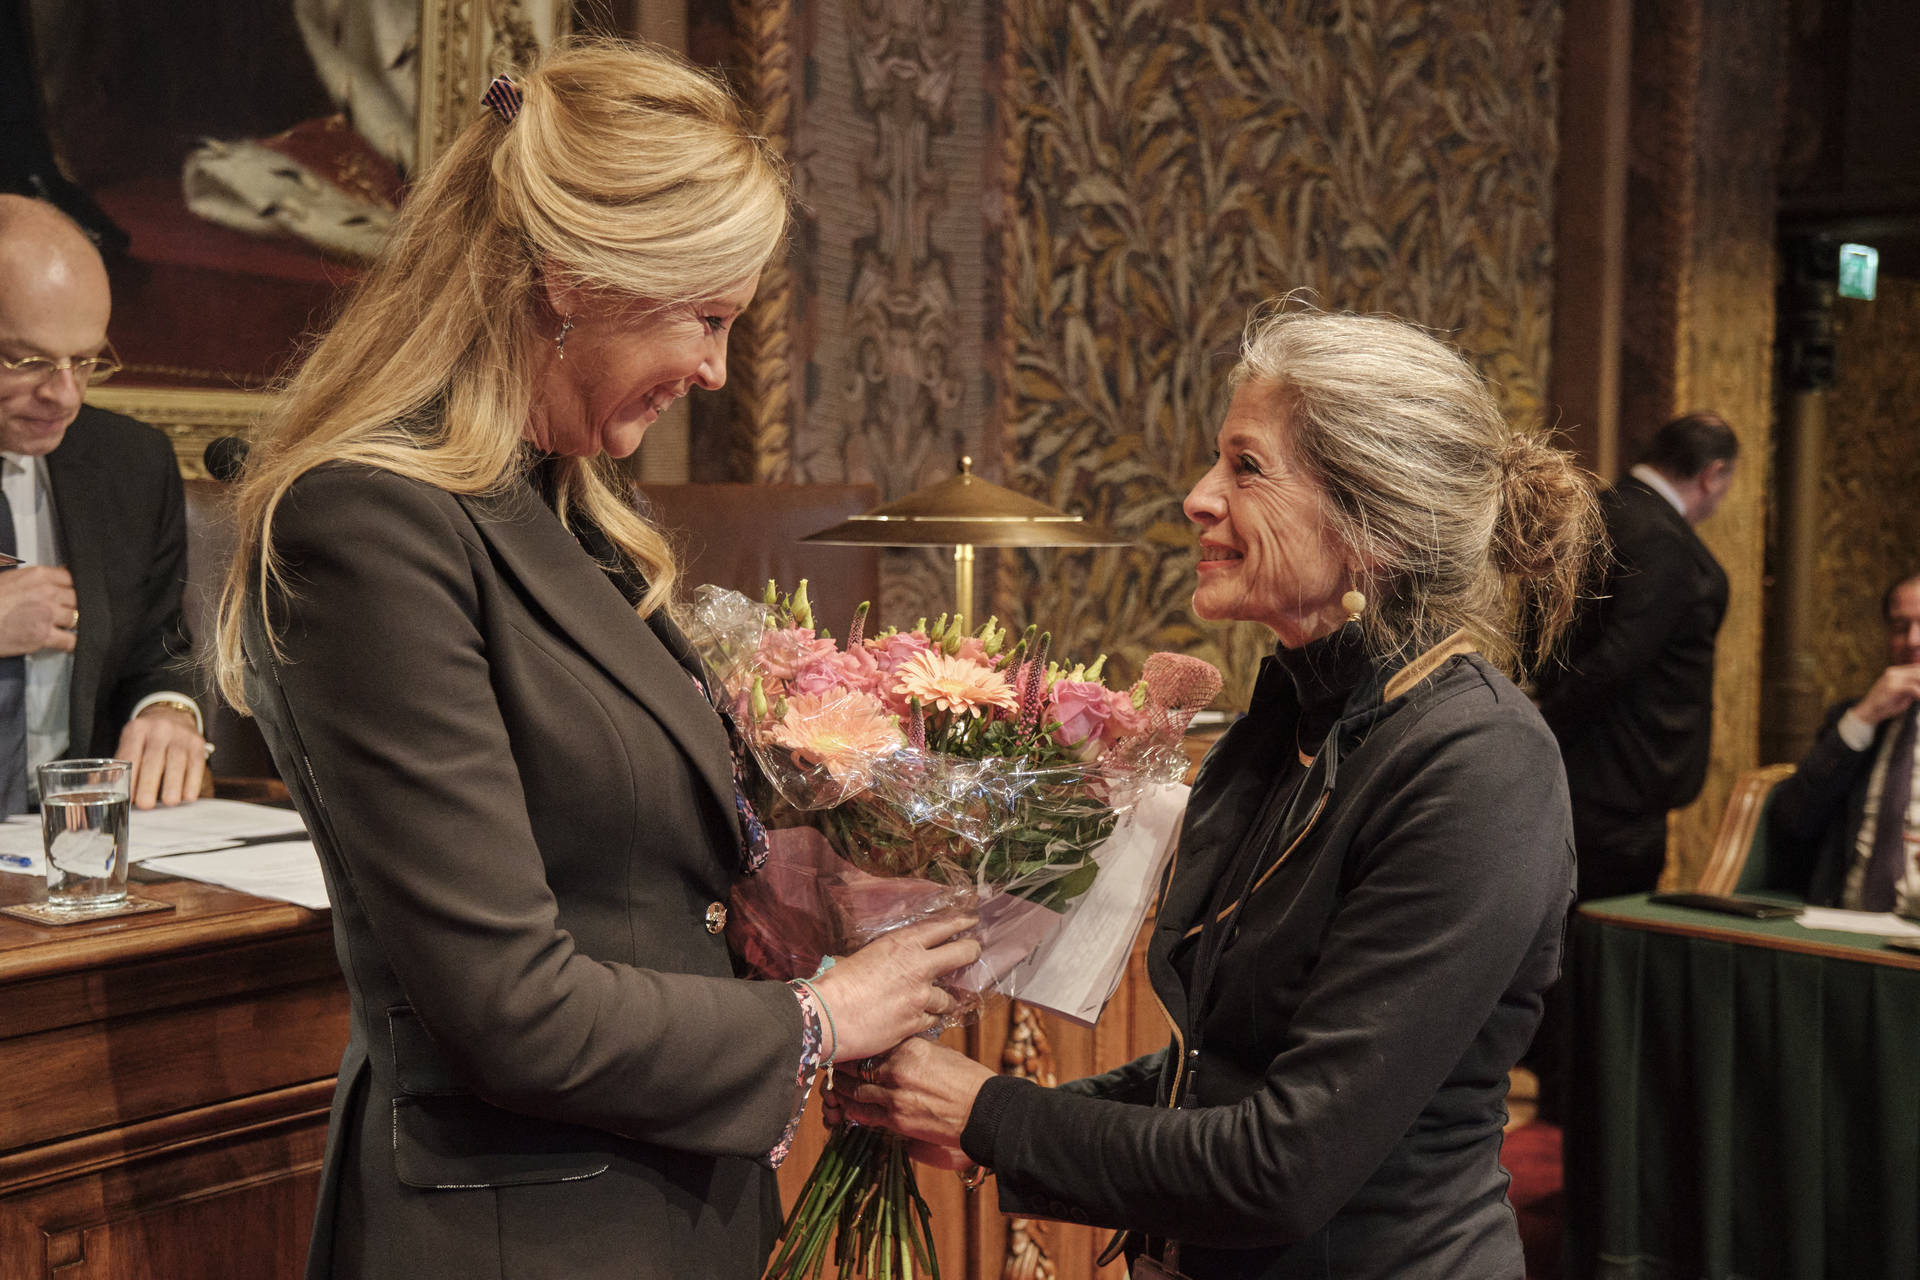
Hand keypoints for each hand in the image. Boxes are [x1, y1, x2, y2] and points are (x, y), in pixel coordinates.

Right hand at [0, 567, 76, 656]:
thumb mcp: (9, 580)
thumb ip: (34, 582)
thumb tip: (51, 585)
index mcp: (38, 575)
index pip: (71, 578)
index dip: (73, 588)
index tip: (72, 594)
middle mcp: (46, 593)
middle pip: (77, 599)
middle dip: (73, 606)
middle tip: (64, 613)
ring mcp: (47, 614)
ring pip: (76, 619)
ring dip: (70, 625)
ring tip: (62, 627)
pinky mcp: (43, 635)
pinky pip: (70, 641)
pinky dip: (72, 644)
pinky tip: (69, 644)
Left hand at [115, 706, 207, 808]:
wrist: (172, 715)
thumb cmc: (147, 738)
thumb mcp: (130, 742)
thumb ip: (117, 764)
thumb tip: (100, 788)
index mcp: (137, 730)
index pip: (131, 755)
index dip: (129, 778)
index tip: (128, 797)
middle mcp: (159, 729)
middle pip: (153, 759)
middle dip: (149, 783)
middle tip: (145, 804)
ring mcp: (180, 735)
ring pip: (177, 762)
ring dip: (173, 784)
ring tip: (169, 802)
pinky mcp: (197, 743)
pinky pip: (196, 764)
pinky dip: (192, 782)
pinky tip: (188, 796)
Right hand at [810, 915, 981, 1060]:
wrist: (826, 1016)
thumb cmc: (835, 983)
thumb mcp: (864, 956)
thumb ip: (887, 956)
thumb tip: (891, 961)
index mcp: (902, 943)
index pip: (943, 927)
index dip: (961, 923)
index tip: (971, 922)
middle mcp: (918, 966)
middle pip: (963, 953)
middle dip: (971, 952)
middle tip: (973, 953)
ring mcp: (921, 996)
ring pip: (950, 997)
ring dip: (944, 999)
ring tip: (938, 1000)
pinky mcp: (916, 1022)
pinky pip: (934, 1020)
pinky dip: (929, 1019)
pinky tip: (922, 1018)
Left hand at [828, 1036, 994, 1155]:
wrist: (985, 1112)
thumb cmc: (969, 1081)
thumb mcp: (941, 1055)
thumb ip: (914, 1052)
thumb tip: (895, 1054)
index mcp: (911, 1048)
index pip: (873, 1043)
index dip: (857, 1045)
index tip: (848, 1045)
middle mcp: (898, 1069)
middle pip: (857, 1065)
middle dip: (842, 1066)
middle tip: (831, 1064)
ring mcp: (895, 1096)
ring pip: (854, 1090)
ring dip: (841, 1089)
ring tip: (833, 1087)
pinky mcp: (897, 1120)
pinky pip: (864, 1114)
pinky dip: (852, 1109)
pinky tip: (846, 1107)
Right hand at [1851, 664, 1919, 725]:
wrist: (1869, 712)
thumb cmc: (1885, 705)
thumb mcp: (1902, 694)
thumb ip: (1912, 688)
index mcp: (1894, 672)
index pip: (1916, 668)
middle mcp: (1893, 672)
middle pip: (1918, 671)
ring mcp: (1892, 678)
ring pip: (1917, 676)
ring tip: (1919, 696)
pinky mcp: (1892, 687)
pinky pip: (1912, 687)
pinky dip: (1918, 693)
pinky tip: (1918, 698)